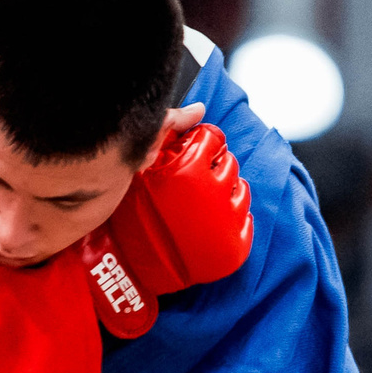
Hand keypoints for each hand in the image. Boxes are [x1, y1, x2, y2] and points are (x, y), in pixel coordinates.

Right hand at [117, 117, 252, 293]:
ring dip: (224, 194)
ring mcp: (226, 221)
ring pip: (242, 191)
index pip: (213, 139)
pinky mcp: (233, 248)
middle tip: (191, 184)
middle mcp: (214, 191)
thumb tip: (199, 109)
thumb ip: (168, 128)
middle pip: (229, 163)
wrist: (124, 263)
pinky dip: (233, 221)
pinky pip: (247, 223)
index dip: (200, 145)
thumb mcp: (139, 162)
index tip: (189, 157)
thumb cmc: (125, 210)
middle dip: (212, 169)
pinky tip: (209, 224)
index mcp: (191, 167)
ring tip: (199, 206)